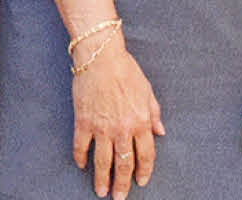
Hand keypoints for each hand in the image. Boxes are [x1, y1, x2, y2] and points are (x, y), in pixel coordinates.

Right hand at [71, 41, 163, 196]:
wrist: (101, 56)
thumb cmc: (126, 69)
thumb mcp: (147, 90)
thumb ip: (154, 113)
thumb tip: (160, 131)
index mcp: (141, 122)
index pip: (146, 155)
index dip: (144, 171)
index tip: (141, 182)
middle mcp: (123, 129)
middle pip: (124, 164)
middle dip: (122, 184)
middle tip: (119, 197)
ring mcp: (102, 127)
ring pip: (102, 161)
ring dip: (102, 179)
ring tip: (101, 191)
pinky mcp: (83, 121)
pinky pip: (81, 145)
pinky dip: (80, 157)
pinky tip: (81, 165)